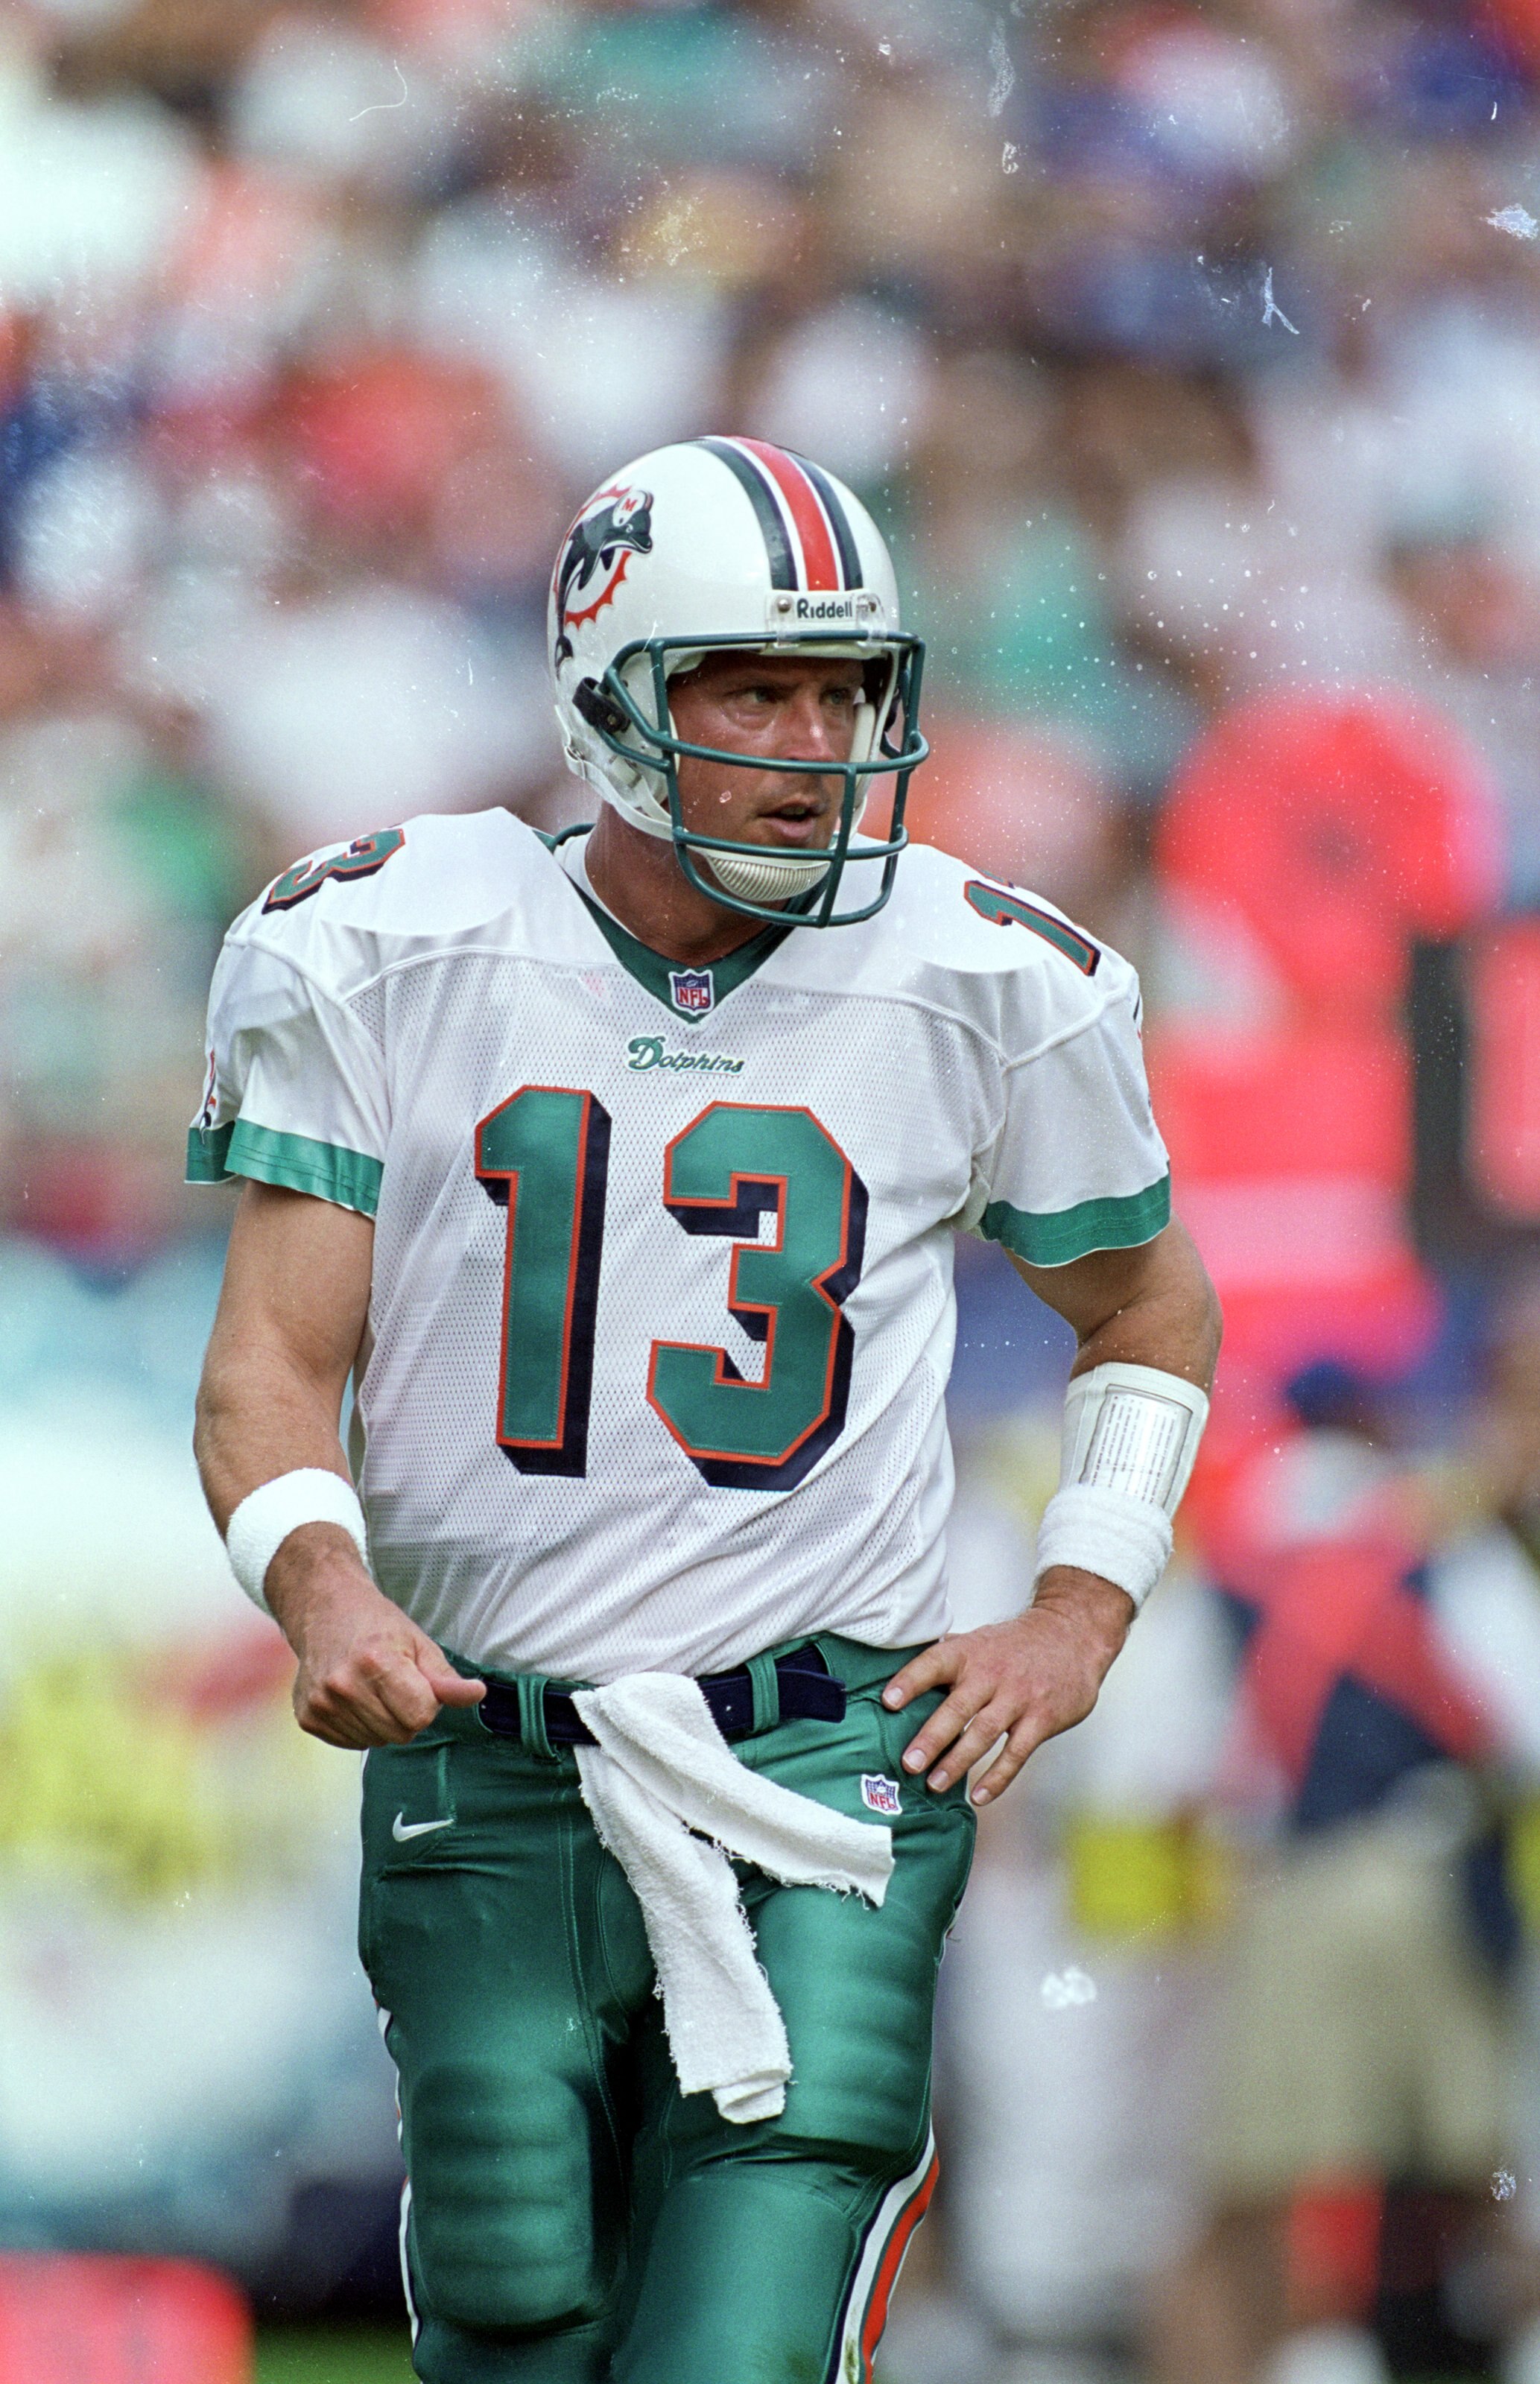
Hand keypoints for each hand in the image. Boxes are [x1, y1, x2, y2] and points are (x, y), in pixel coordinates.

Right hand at [265, 1523, 485, 1747]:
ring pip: (376, 1742)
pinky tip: (353, 1698)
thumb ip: (446, 1678)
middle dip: (406, 1714)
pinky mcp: (308, 1718)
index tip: (416, 1681)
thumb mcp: (418, 1643)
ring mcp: (322, 1704)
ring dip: (382, 1722)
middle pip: (400, 1734)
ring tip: (371, 1688)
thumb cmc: (377, 1626)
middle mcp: (344, 1686)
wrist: (324, 1610)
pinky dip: (360, 1727)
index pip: (421, 1716)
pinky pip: (352, 1743)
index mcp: (376, 1662)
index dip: (426, 1701)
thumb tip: (477, 1694)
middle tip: (394, 1684)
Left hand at [881, 1567, 1133, 1804]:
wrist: (1072, 1636)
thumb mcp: (979, 1640)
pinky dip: (997, 1777)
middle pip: (957, 1707)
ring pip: (983, 1733)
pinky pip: (1016, 1753)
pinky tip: (979, 1796)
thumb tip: (899, 1675)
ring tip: (935, 1784)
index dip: (910, 1681)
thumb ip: (946, 1659)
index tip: (888, 1701)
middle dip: (932, 1737)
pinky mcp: (1041, 1719)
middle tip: (909, 1763)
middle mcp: (991, 1674)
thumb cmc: (1015, 1645)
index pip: (934, 1663)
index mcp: (970, 1652)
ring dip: (958, 1761)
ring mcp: (1018, 1697)